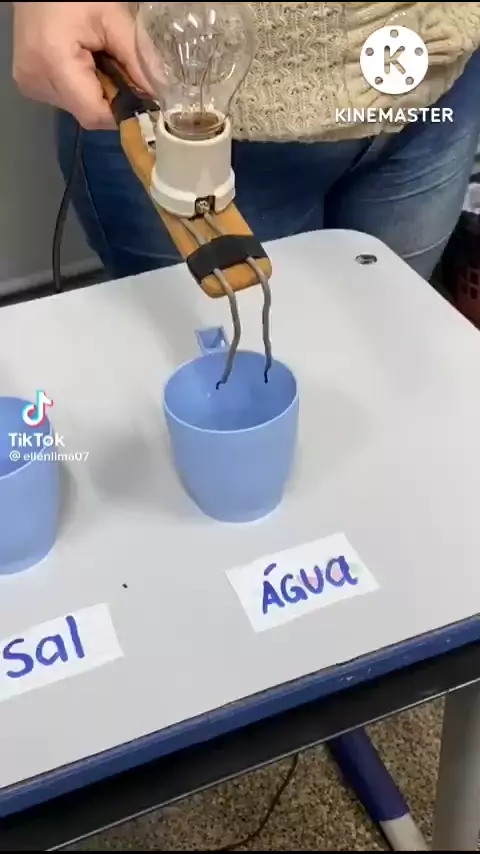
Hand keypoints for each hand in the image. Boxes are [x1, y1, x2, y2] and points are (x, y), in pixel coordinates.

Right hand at [12, 2, 151, 129]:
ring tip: (100, 60)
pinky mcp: (30, 84)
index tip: (144, 102)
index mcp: (53, 64)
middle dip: (113, 98)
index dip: (123, 113)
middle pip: (87, 113)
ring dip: (98, 92)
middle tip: (123, 71)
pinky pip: (67, 99)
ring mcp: (30, 85)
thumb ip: (137, 59)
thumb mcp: (112, 18)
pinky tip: (85, 63)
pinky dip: (83, 87)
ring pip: (79, 108)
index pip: (95, 114)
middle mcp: (35, 82)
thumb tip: (160, 94)